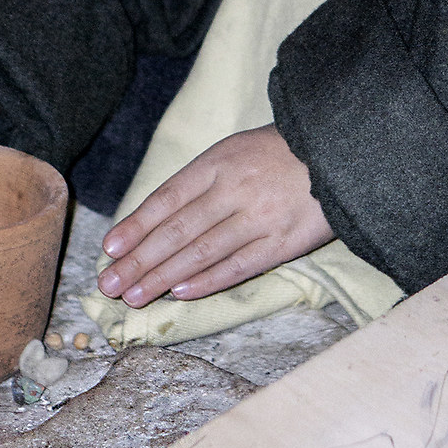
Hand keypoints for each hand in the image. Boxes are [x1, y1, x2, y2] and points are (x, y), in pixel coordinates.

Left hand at [99, 125, 332, 307]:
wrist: (338, 152)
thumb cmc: (278, 154)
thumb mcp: (235, 151)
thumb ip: (200, 182)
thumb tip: (154, 220)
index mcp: (219, 161)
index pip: (167, 198)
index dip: (136, 226)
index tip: (110, 250)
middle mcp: (234, 188)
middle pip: (177, 230)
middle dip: (139, 260)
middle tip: (109, 285)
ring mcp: (259, 217)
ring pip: (201, 252)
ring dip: (163, 277)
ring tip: (134, 296)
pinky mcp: (282, 242)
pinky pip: (238, 266)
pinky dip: (207, 281)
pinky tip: (181, 293)